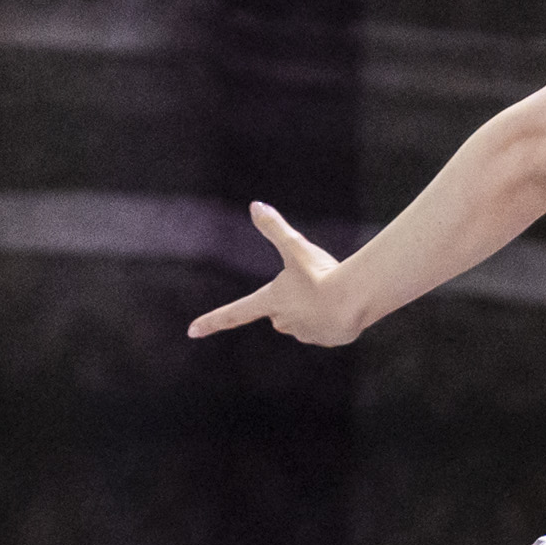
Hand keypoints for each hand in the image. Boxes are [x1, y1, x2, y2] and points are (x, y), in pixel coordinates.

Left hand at [186, 202, 361, 344]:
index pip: (233, 313)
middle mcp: (283, 321)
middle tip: (316, 283)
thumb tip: (255, 204)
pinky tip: (344, 307)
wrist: (354, 299)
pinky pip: (326, 327)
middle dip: (294, 300)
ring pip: (305, 319)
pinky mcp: (326, 340)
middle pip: (280, 311)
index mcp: (270, 300)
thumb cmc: (321, 273)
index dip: (211, 321)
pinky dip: (333, 317)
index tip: (191, 331)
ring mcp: (304, 333)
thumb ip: (274, 228)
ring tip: (333, 295)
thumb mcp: (296, 247)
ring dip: (316, 307)